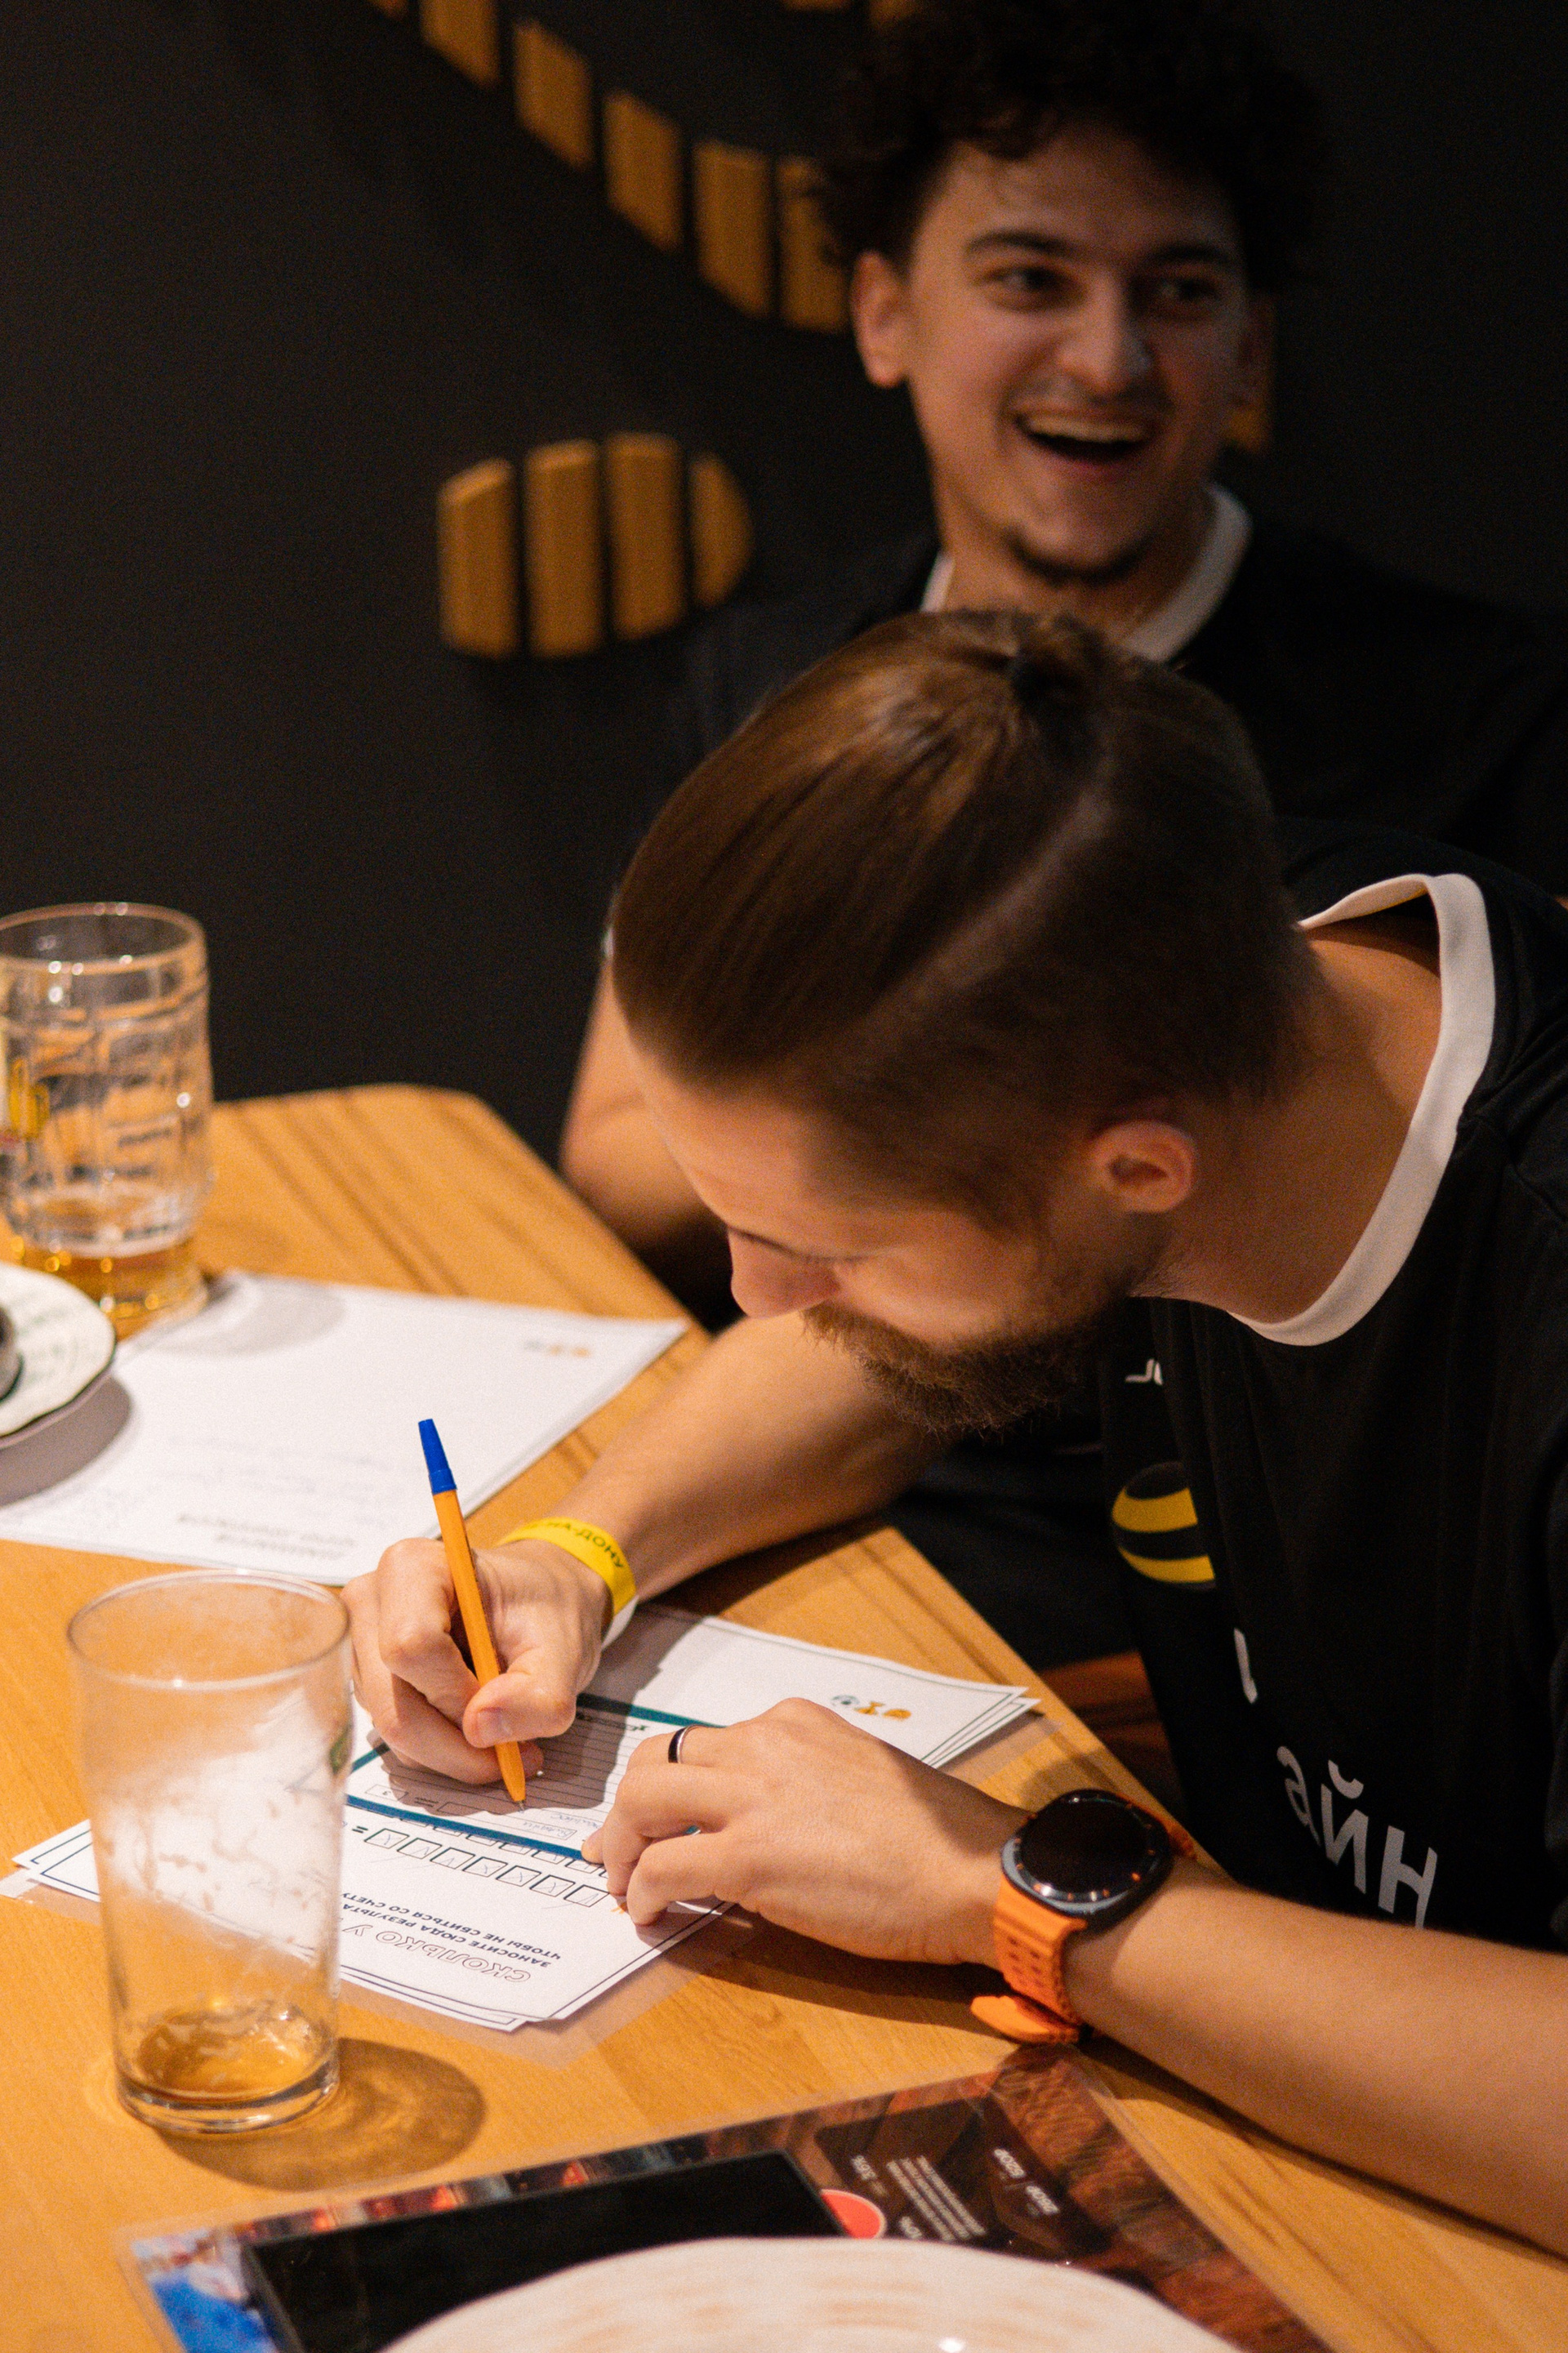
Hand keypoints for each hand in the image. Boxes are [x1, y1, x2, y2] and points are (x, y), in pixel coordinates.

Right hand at [344, 1535, 611, 1783]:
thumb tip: (481, 1730)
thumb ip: (537, 1695)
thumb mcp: (564, 1649)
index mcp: (414, 1567)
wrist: (541, 1601)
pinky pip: (394, 1734)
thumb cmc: (547, 1609)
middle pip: (393, 1704)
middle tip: (513, 1755)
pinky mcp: (369, 1678)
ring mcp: (363, 1643)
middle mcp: (373, 1601)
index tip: (504, 1705)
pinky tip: (478, 1728)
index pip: (412, 1647)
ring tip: (505, 1737)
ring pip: (393, 1727)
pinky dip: (440, 1747)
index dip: (457, 1695)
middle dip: (456, 1745)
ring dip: (452, 1750)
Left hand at [581, 1698, 1024, 1963]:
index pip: (703, 1742)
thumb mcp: (859, 1774)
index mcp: (792, 1722)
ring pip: (642, 1800)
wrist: (972, 1870)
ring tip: (624, 1886)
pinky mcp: (749, 1857)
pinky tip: (650, 1917)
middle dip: (626, 1809)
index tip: (656, 1818)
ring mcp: (754, 1798)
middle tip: (615, 1852)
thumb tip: (762, 1820)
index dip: (668, 1784)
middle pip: (656, 1760)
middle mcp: (765, 1743)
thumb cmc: (934, 1838)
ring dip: (621, 1847)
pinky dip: (643, 1894)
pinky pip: (662, 1869)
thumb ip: (802, 1780)